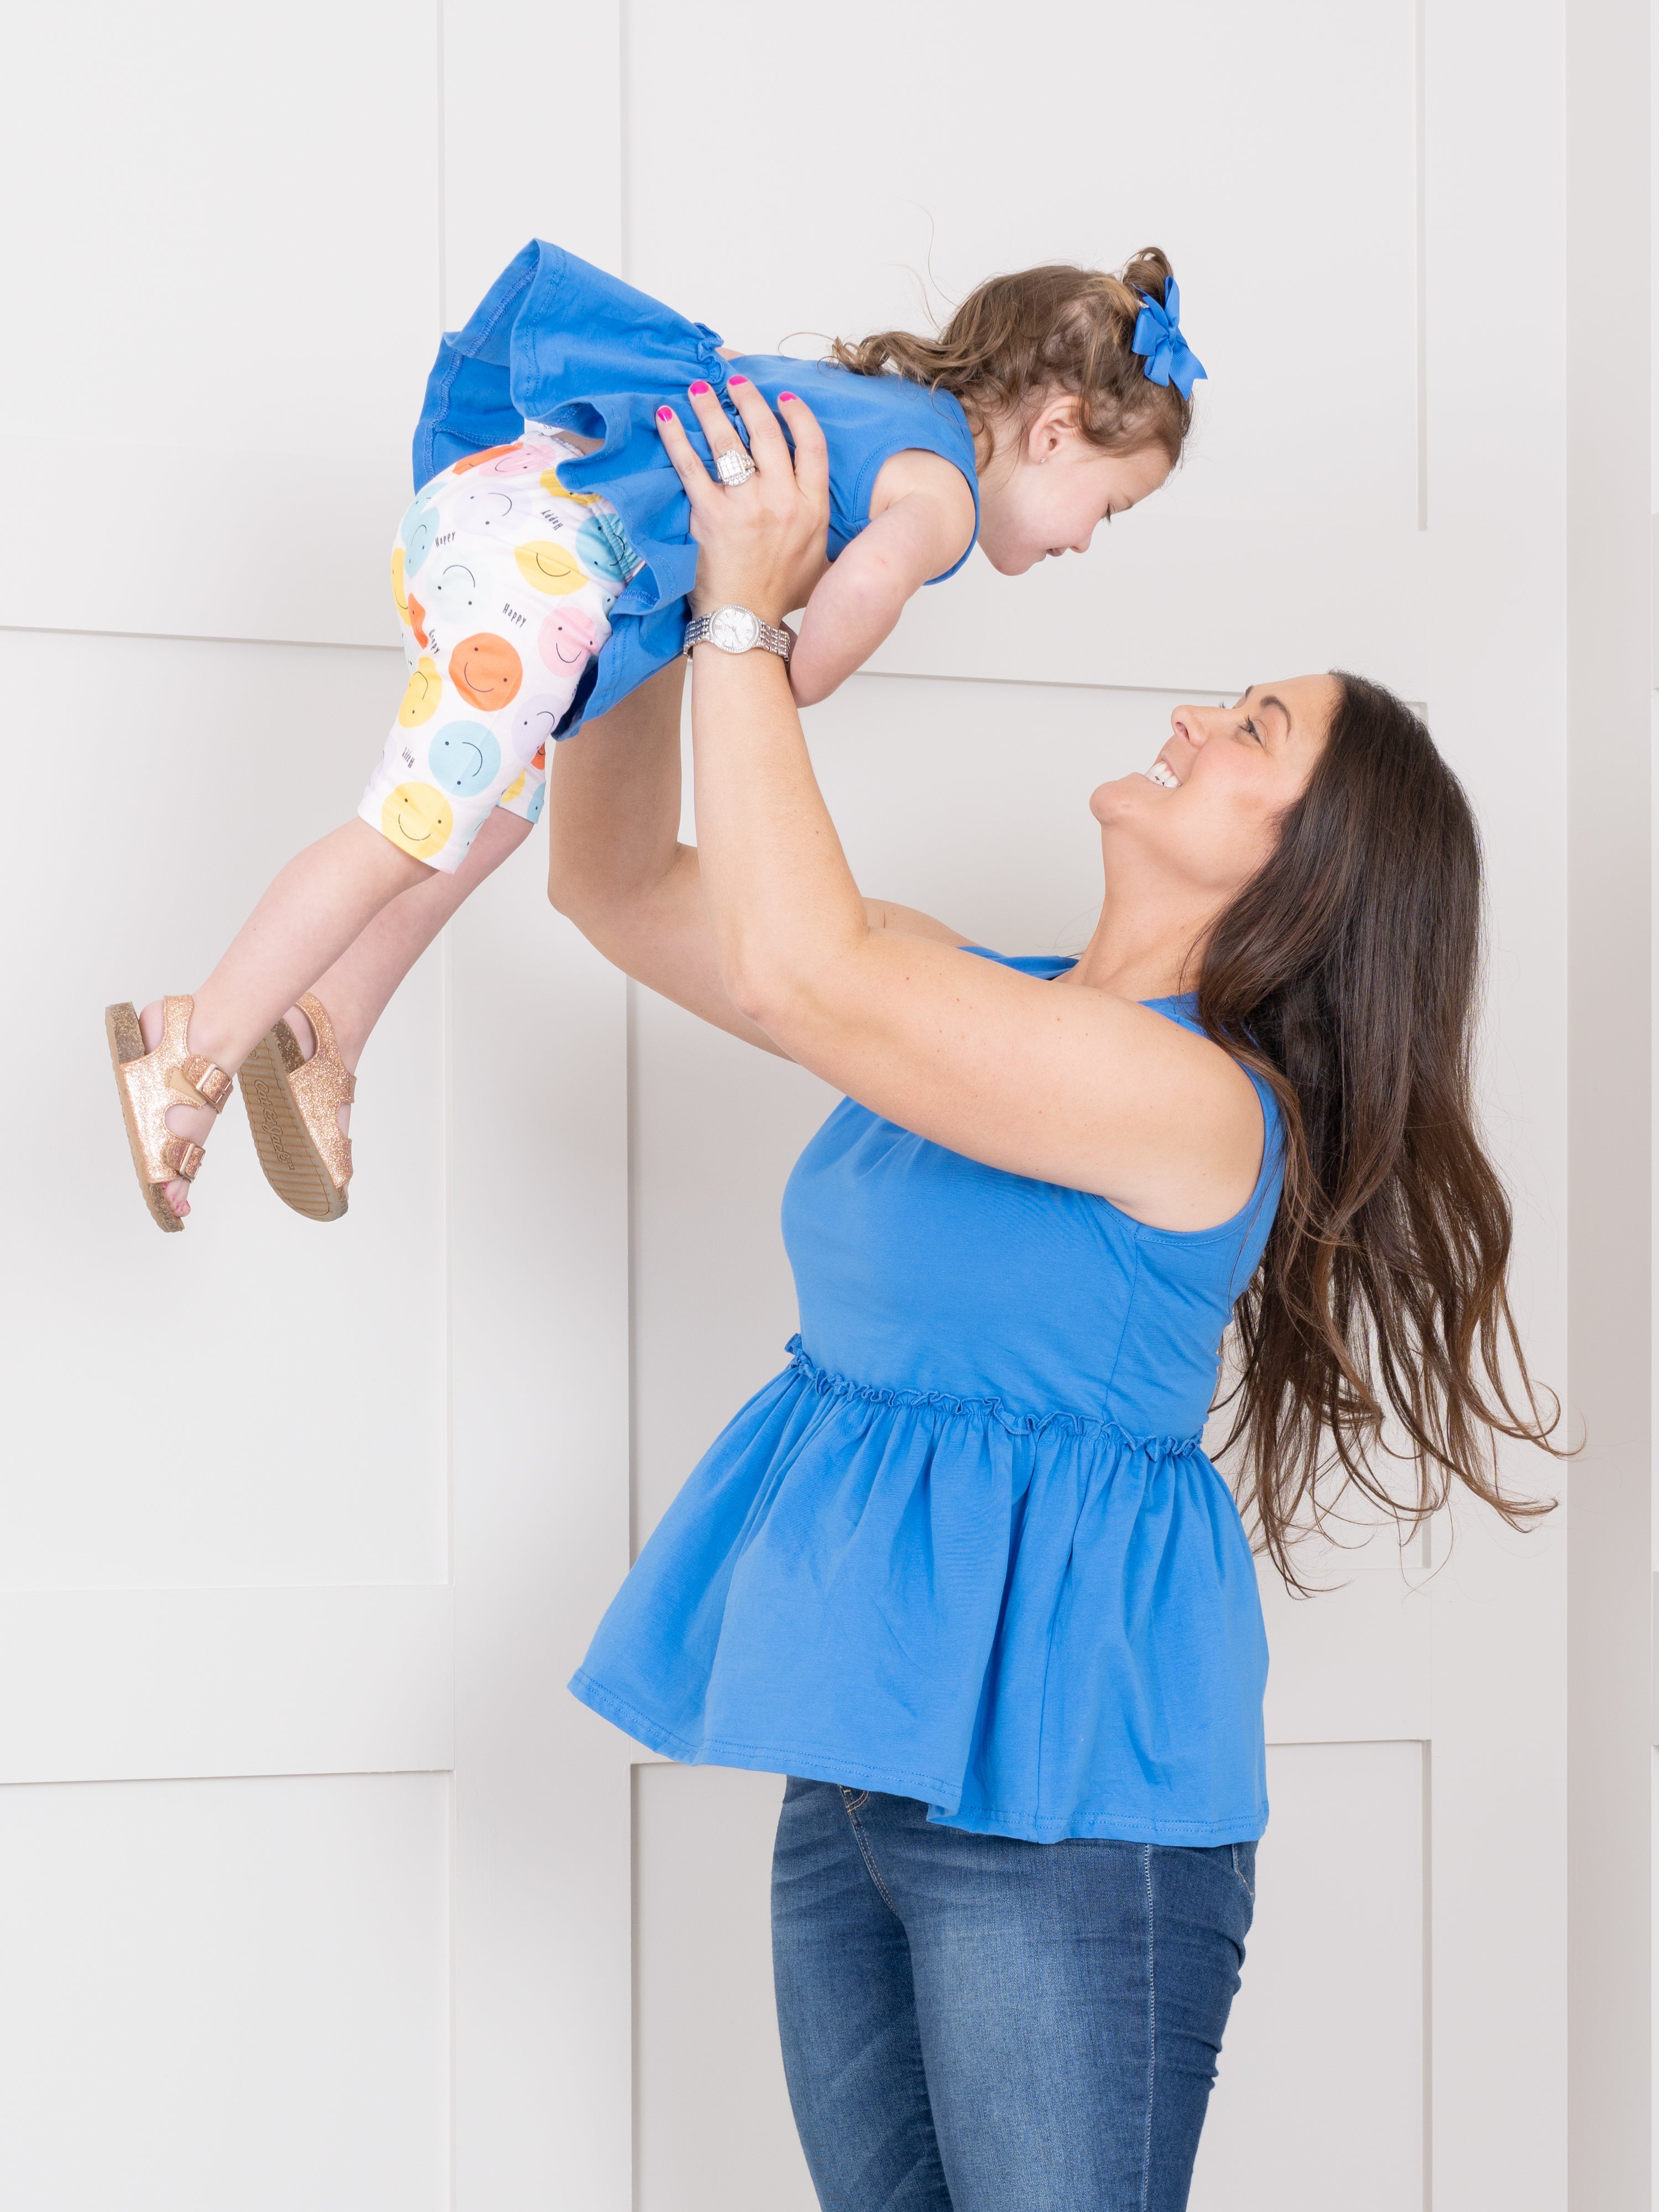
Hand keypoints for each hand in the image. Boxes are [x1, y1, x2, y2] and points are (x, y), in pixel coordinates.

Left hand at [655, 378, 829, 624]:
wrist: (746, 624)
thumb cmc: (780, 595)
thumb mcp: (821, 560)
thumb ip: (821, 525)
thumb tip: (820, 505)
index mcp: (812, 508)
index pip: (812, 446)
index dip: (798, 415)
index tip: (783, 398)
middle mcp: (783, 501)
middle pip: (768, 433)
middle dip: (750, 399)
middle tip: (736, 382)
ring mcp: (746, 507)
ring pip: (729, 442)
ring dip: (712, 408)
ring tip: (700, 389)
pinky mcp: (710, 516)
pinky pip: (691, 465)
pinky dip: (677, 437)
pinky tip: (667, 416)